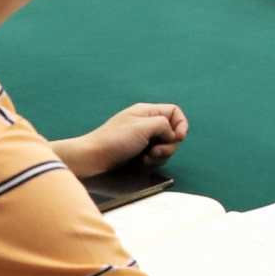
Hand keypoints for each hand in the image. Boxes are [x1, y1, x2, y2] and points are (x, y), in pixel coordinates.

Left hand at [66, 101, 186, 176]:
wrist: (93, 158)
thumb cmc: (115, 140)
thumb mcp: (143, 126)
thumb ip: (163, 125)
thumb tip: (172, 134)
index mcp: (147, 112)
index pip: (174, 112)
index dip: (181, 124)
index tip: (178, 137)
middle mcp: (146, 124)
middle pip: (172, 133)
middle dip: (168, 145)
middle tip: (155, 151)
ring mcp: (143, 140)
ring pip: (165, 147)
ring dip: (160, 155)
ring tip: (145, 159)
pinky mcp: (139, 154)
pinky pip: (155, 158)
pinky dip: (152, 162)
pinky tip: (141, 163)